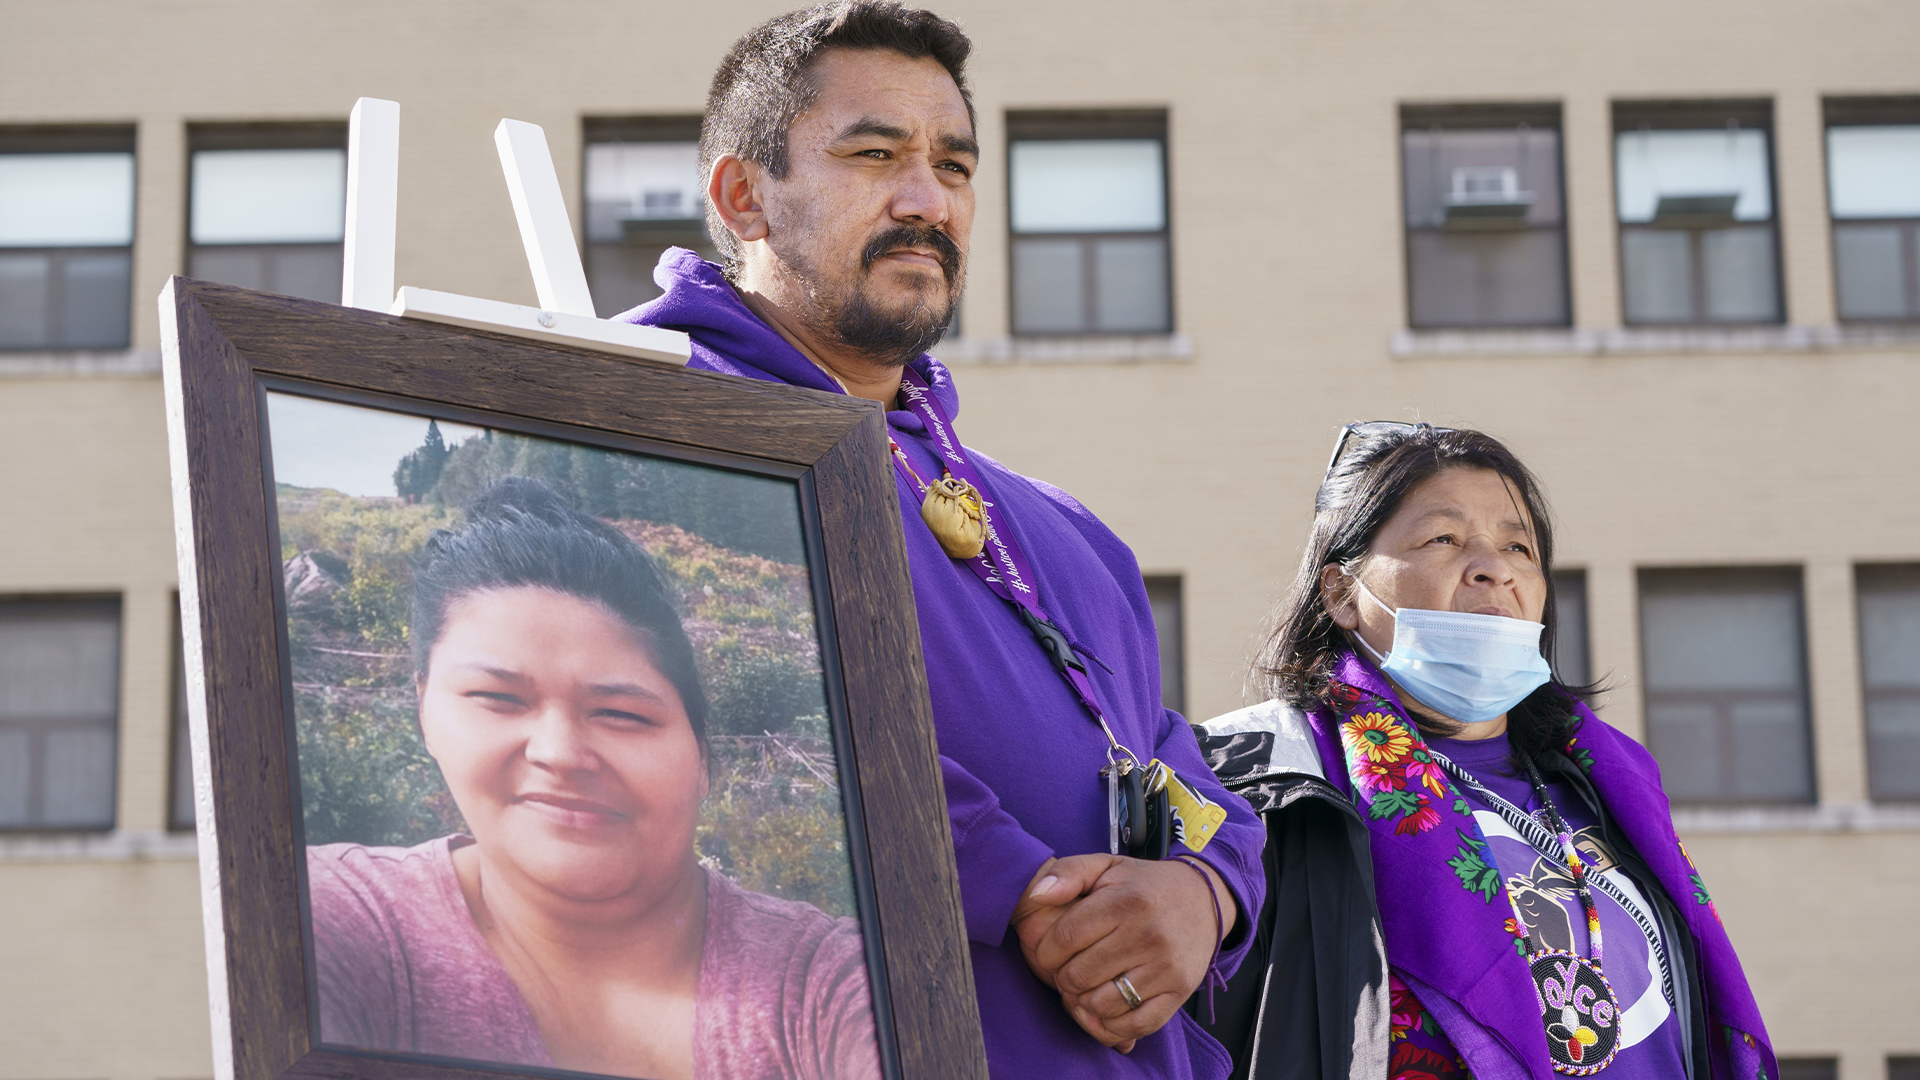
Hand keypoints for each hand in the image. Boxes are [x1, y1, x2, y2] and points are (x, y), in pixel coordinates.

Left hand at [1014, 854, 1233, 1051]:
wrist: (1204, 898)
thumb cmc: (1144, 885)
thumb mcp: (1106, 866)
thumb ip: (1067, 873)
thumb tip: (1037, 894)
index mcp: (1126, 901)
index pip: (1065, 938)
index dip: (1046, 952)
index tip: (1049, 952)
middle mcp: (1148, 934)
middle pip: (1080, 975)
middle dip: (1062, 977)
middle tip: (1068, 969)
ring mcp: (1166, 967)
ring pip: (1103, 1004)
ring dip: (1083, 1002)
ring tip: (1085, 987)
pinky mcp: (1179, 992)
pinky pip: (1136, 1025)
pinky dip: (1112, 1025)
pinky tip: (1103, 1008)